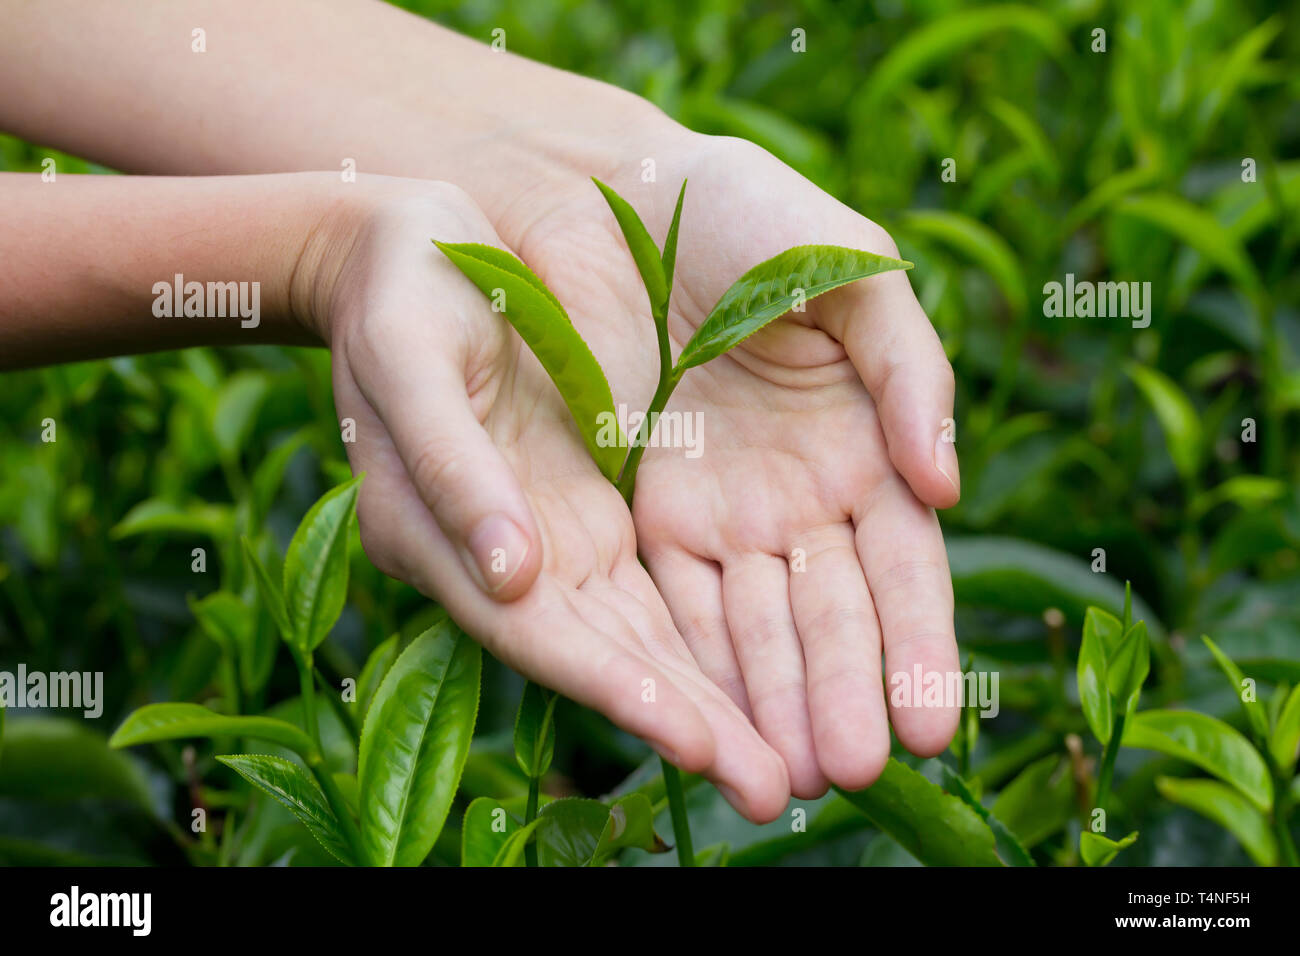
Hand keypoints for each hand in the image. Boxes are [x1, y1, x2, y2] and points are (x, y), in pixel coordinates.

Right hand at [308, 176, 790, 819]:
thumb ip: (454, 468)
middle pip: (612, 656)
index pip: (546, 635)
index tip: (699, 741)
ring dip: (720, 695)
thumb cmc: (399, 292)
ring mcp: (561, 535)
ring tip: (797, 759)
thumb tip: (512, 576)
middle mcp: (511, 559)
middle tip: (776, 791)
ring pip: (651, 632)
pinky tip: (779, 668)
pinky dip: (719, 629)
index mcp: (444, 538)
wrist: (421, 242)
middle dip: (692, 722)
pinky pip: (669, 578)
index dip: (621, 690)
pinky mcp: (601, 502)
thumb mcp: (409, 360)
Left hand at [505, 135, 961, 796]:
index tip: (934, 723)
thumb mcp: (852, 269)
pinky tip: (708, 724)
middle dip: (841, 695)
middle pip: (829, 618)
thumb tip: (948, 483)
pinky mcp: (647, 513)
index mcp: (868, 449)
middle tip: (850, 771)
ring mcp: (722, 514)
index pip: (906, 570)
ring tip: (786, 778)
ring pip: (753, 630)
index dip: (920, 646)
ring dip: (769, 704)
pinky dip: (693, 664)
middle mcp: (801, 501)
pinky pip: (673, 601)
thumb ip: (910, 370)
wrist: (621, 196)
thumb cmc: (751, 214)